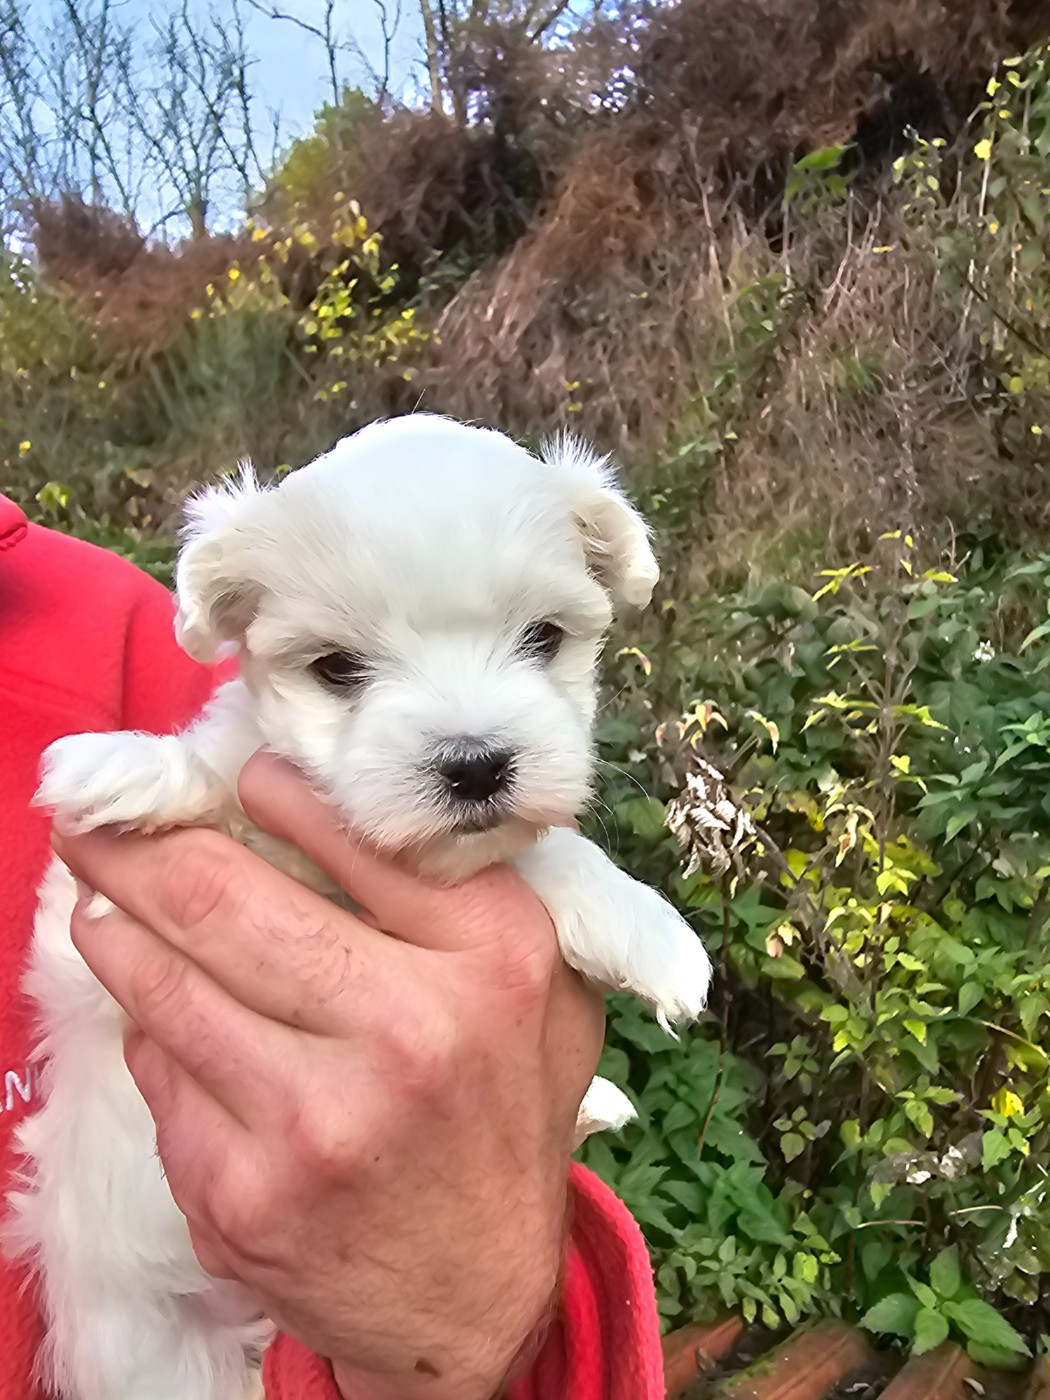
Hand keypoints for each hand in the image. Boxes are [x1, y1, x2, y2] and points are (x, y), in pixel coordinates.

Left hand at [53, 752, 603, 1399]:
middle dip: (141, 846)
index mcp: (490, 958)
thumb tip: (365, 808)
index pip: (352, 835)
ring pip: (162, 981)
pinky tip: (159, 1007)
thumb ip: (486, 897)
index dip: (273, 792)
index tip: (239, 778)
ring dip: (116, 924)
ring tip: (102, 897)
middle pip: (221, 898)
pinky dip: (148, 1025)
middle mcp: (404, 1029)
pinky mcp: (235, 1192)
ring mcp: (310, 1119)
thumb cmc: (505, 1119)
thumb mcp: (551, 995)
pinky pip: (157, 1069)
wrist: (475, 1303)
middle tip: (101, 820)